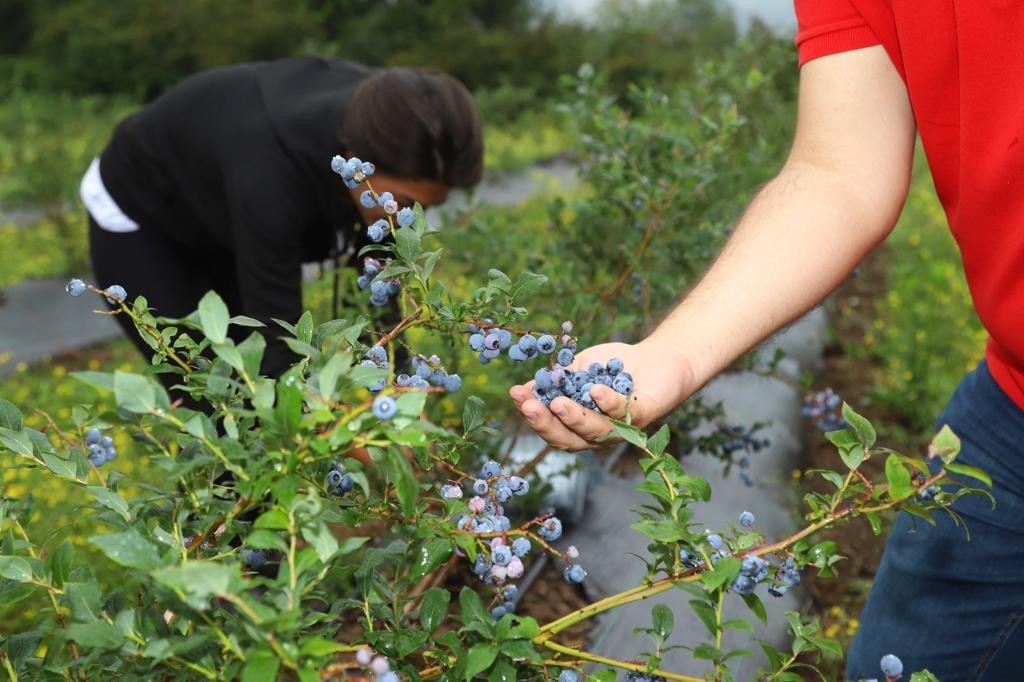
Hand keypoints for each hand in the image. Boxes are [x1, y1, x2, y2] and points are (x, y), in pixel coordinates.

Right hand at [509, 339, 696, 450]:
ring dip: (574, 418)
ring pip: (594, 432)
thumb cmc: (613, 367)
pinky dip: (607, 402)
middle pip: (568, 439)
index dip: (532, 415)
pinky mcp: (643, 416)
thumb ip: (555, 382)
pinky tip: (594, 390)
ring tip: (558, 403)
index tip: (516, 395)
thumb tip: (521, 391)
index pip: (552, 428)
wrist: (655, 357)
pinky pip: (623, 414)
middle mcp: (598, 435)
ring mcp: (621, 429)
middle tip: (528, 407)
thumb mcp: (577, 371)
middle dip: (546, 423)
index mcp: (579, 427)